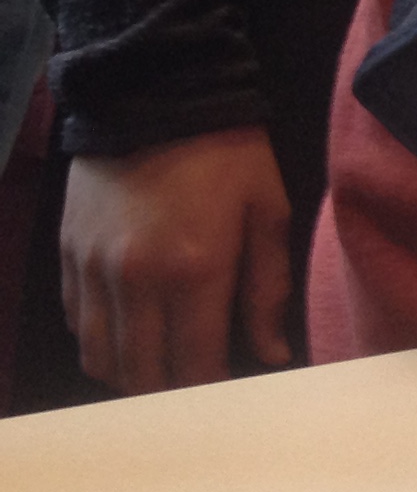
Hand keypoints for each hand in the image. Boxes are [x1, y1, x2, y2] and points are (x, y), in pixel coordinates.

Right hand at [59, 125, 295, 390]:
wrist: (157, 96)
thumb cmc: (228, 153)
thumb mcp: (268, 212)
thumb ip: (267, 289)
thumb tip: (272, 354)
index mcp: (195, 271)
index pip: (194, 364)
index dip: (209, 391)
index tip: (225, 396)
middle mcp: (135, 279)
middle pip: (141, 371)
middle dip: (168, 392)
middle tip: (191, 389)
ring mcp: (94, 268)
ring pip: (100, 355)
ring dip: (128, 374)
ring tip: (158, 372)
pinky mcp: (68, 254)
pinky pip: (77, 321)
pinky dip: (98, 340)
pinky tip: (125, 334)